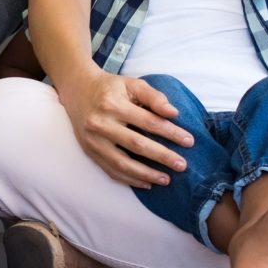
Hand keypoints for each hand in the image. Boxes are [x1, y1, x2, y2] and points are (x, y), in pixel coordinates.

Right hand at [59, 71, 193, 188]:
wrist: (78, 90)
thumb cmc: (110, 87)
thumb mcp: (131, 84)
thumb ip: (153, 96)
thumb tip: (174, 113)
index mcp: (113, 104)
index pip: (147, 121)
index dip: (170, 132)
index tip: (189, 141)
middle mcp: (101, 123)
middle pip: (137, 145)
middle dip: (162, 156)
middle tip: (183, 165)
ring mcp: (93, 140)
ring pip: (123, 164)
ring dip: (147, 174)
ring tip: (167, 179)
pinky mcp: (90, 152)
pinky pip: (111, 171)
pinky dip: (130, 180)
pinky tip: (147, 183)